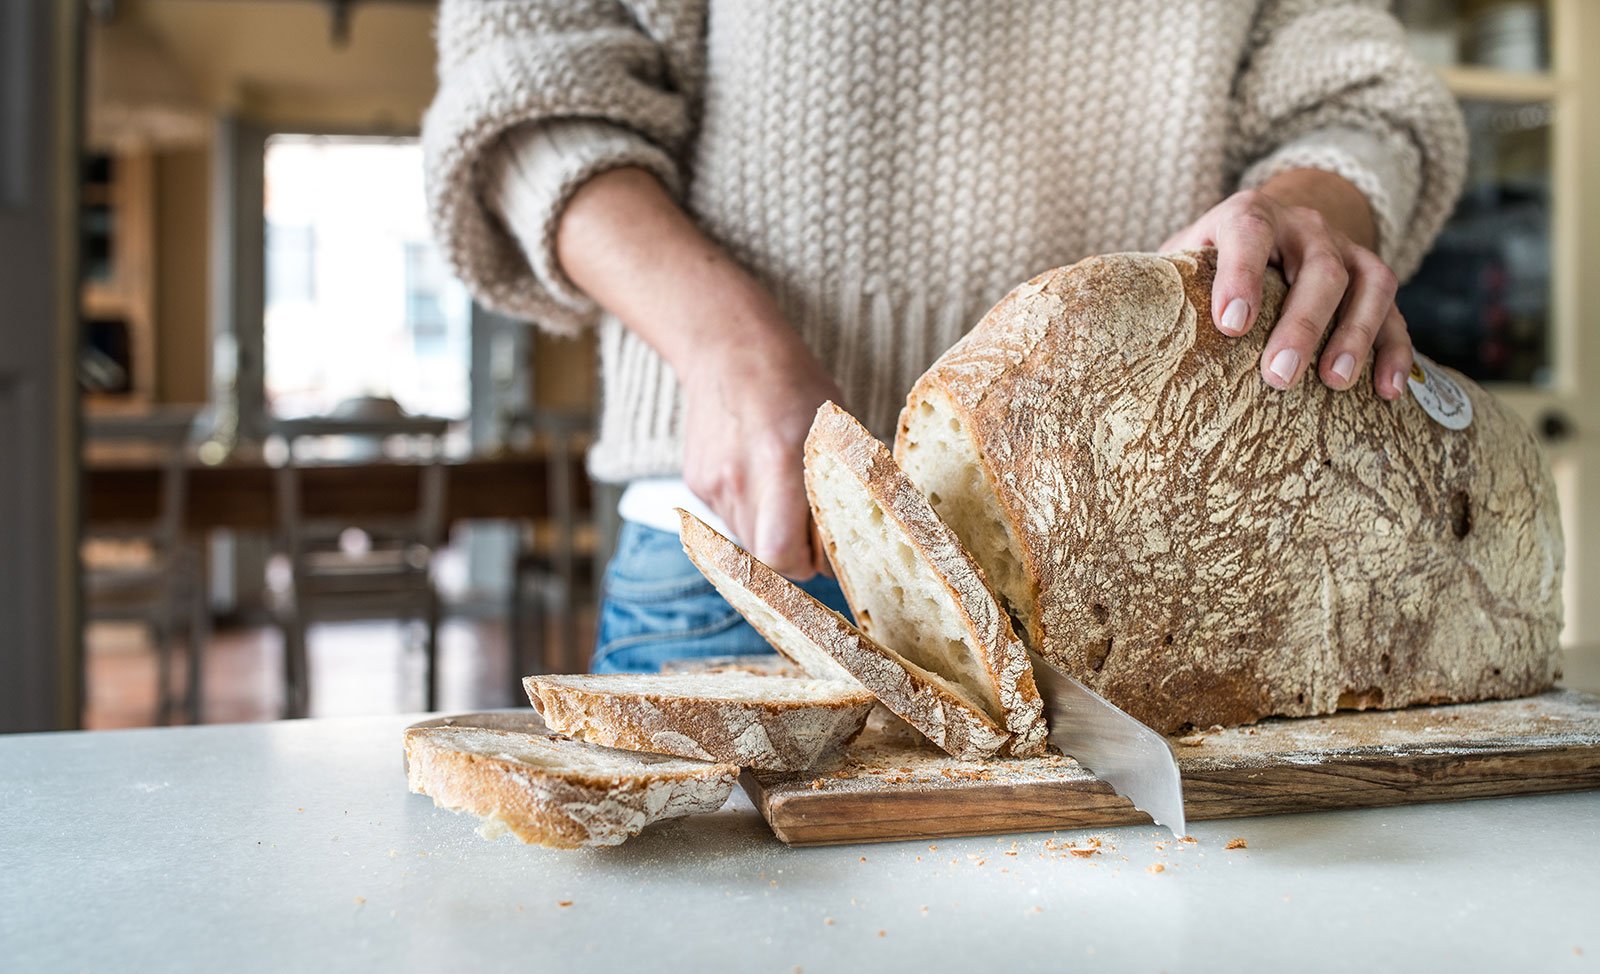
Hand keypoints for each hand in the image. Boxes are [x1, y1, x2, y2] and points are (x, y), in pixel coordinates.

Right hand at [554, 167, 835, 577]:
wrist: (728, 347)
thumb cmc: (794, 384)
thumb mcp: (832, 429)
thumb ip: (837, 485)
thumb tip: (851, 541)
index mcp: (780, 461)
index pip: (782, 553)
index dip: (808, 563)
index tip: (828, 552)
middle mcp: (738, 478)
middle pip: (765, 557)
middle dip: (794, 556)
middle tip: (815, 536)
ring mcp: (711, 483)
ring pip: (746, 544)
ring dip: (772, 537)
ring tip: (790, 501)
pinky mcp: (696, 483)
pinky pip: (729, 520)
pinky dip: (751, 515)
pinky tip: (762, 480)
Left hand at [1161, 169, 1410, 399]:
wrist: (1273, 226)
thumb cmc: (1211, 259)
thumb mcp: (1184, 258)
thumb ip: (1163, 284)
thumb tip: (1113, 327)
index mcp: (1249, 215)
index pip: (1248, 232)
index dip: (1242, 276)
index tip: (1231, 325)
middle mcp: (1305, 227)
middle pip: (1318, 267)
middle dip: (1301, 323)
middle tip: (1277, 377)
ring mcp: (1347, 250)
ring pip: (1369, 283)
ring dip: (1355, 335)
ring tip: (1334, 383)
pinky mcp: (1375, 281)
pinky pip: (1397, 312)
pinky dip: (1396, 352)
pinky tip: (1387, 392)